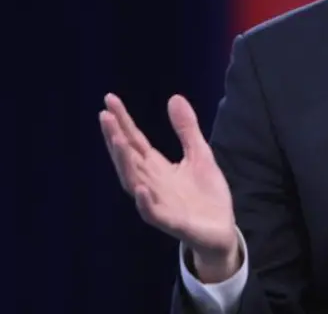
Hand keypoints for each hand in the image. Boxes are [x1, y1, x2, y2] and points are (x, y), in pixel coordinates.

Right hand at [99, 93, 238, 276]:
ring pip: (134, 181)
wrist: (222, 230)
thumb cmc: (206, 194)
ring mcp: (158, 203)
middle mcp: (151, 183)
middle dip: (115, 138)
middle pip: (128, 158)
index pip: (135, 141)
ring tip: (117, 141)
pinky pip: (152, 213)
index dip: (122, 121)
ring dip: (124, 162)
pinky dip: (144, 201)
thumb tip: (174, 97)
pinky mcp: (171, 222)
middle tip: (105, 115)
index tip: (109, 99)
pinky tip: (139, 188)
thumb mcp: (199, 154)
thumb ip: (186, 129)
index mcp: (157, 167)